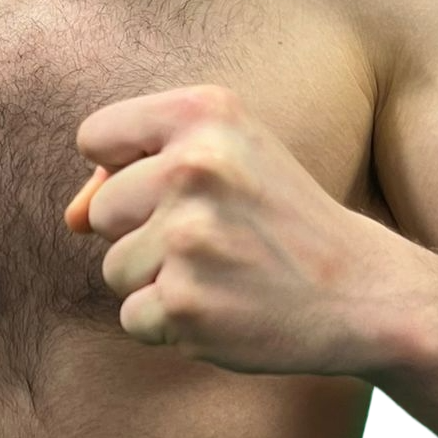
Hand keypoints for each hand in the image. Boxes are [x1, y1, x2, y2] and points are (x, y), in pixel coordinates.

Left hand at [64, 83, 406, 376]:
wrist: (364, 292)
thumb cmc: (280, 220)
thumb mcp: (227, 160)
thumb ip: (135, 168)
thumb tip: (73, 217)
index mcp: (207, 113)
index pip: (95, 135)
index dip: (126, 167)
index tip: (184, 187)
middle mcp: (195, 166)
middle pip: (103, 209)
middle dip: (146, 232)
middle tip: (220, 239)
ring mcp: (188, 238)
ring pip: (115, 268)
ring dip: (160, 282)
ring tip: (227, 274)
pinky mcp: (185, 304)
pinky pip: (134, 317)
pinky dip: (172, 324)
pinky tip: (228, 309)